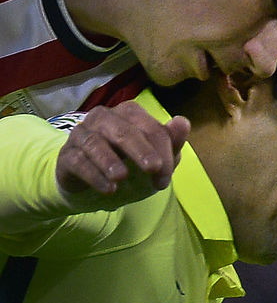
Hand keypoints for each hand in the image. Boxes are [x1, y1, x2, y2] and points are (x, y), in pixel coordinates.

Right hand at [55, 101, 190, 208]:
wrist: (95, 187)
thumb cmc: (130, 167)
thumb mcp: (154, 161)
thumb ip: (171, 143)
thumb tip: (183, 122)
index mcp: (130, 114)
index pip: (150, 127)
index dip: (161, 151)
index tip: (165, 178)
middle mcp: (104, 118)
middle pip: (123, 129)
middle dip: (140, 150)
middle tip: (153, 169)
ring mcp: (82, 134)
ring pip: (95, 142)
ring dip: (109, 160)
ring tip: (122, 178)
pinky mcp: (66, 154)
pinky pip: (78, 160)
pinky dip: (93, 174)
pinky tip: (108, 188)